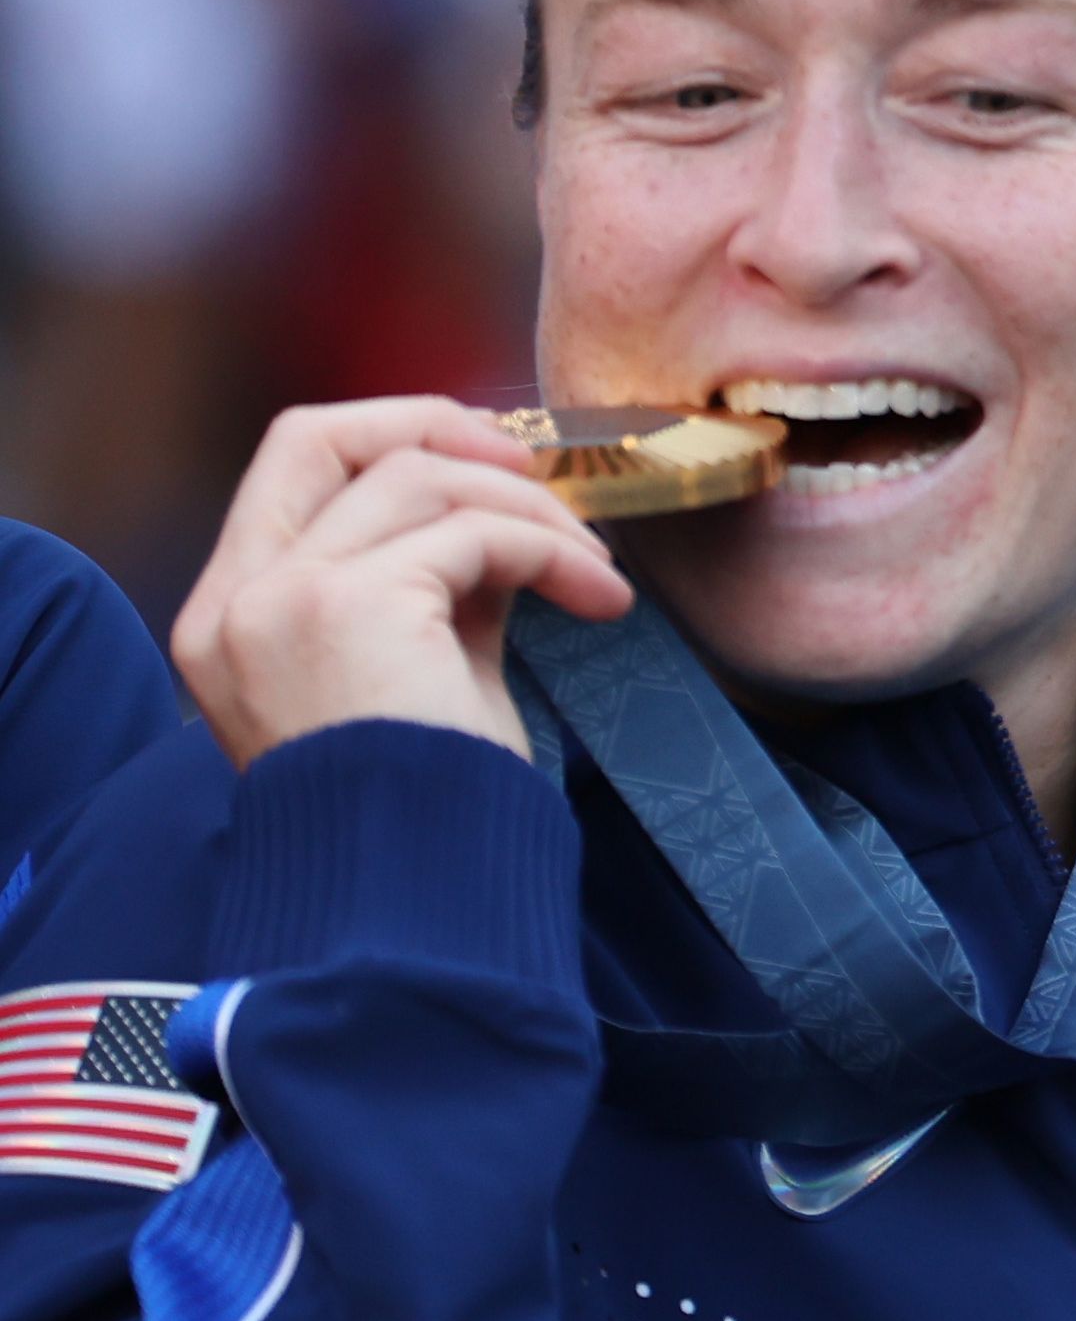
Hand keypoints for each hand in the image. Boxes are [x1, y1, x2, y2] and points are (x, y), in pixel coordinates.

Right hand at [172, 399, 637, 767]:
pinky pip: (478, 532)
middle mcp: (235, 602)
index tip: (492, 464)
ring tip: (594, 571)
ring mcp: (280, 601)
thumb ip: (433, 584)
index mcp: (231, 617)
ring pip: (421, 477)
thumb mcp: (416, 668)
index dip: (395, 437)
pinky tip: (600, 601)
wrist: (414, 894)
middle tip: (537, 470)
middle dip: (439, 425)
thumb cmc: (424, 803)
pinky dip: (555, 552)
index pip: (292, 464)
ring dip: (533, 512)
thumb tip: (500, 511)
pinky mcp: (349, 608)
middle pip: (318, 434)